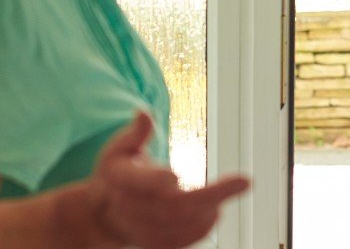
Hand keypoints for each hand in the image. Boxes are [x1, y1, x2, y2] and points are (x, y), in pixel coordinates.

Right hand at [89, 113, 250, 248]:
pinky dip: (203, 227)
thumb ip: (136, 132)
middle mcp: (129, 208)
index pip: (136, 182)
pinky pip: (182, 241)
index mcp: (119, 179)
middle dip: (211, 195)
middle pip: (172, 206)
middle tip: (244, 181)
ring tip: (232, 188)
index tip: (175, 175)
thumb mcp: (120, 147)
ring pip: (181, 225)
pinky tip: (216, 211)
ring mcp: (141, 229)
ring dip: (211, 209)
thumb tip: (143, 112)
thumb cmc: (119, 171)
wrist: (105, 212)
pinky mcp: (155, 244)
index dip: (153, 181)